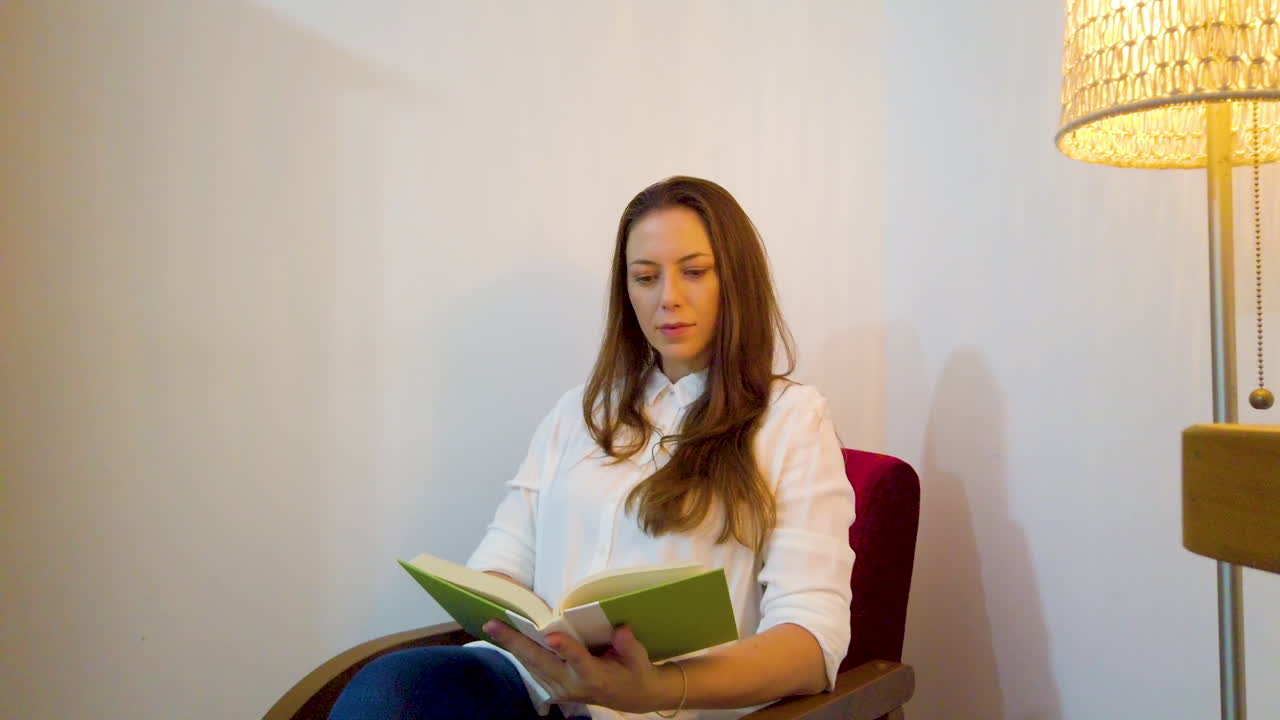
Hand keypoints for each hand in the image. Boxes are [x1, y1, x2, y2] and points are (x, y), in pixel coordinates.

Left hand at [482, 620, 677, 711]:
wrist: (633, 697)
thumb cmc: (637, 673)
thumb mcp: (641, 660)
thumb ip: (629, 646)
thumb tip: (620, 629)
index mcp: (596, 677)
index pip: (579, 661)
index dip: (566, 648)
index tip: (551, 635)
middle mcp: (573, 685)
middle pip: (542, 662)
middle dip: (516, 642)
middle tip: (493, 625)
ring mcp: (561, 690)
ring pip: (532, 665)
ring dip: (511, 646)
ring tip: (492, 626)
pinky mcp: (554, 689)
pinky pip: (533, 669)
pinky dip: (519, 652)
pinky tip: (505, 637)